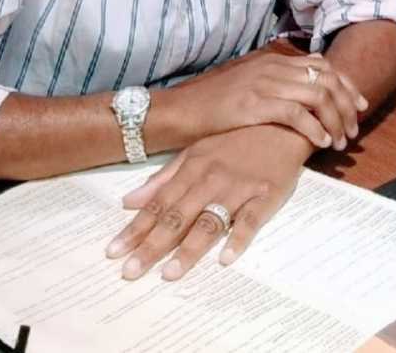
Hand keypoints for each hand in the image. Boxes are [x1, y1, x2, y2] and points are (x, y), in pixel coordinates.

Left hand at [106, 125, 307, 279]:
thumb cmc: (235, 139)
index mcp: (192, 168)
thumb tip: (128, 201)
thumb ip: (163, 177)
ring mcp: (239, 188)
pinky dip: (238, 239)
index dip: (135, 228)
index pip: (158, 204)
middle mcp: (211, 179)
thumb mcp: (196, 151)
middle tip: (130, 271)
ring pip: (210, 222)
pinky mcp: (266, 195)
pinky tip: (226, 259)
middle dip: (152, 245)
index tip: (114, 252)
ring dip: (189, 249)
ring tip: (169, 274)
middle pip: (178, 217)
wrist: (281, 123)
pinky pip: (251, 220)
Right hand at [165, 49, 366, 150]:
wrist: (181, 110)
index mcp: (273, 61)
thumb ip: (275, 84)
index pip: (322, 65)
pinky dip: (314, 128)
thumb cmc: (213, 104)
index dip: (346, 85)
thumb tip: (303, 95)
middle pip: (326, 79)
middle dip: (347, 104)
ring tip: (340, 140)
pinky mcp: (255, 104)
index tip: (359, 105)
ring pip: (317, 95)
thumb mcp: (249, 85)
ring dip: (335, 119)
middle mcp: (273, 67)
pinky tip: (321, 142)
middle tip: (354, 129)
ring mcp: (264, 84)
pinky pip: (296, 113)